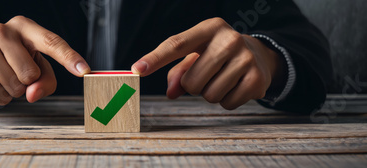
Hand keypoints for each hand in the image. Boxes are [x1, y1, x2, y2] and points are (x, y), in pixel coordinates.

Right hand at [0, 16, 90, 104]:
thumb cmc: (20, 57)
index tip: (84, 70)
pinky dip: (1, 97)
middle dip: (30, 81)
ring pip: (14, 87)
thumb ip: (46, 81)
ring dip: (15, 91)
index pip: (51, 42)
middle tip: (22, 72)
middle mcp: (1, 31)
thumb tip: (31, 94)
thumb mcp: (40, 64)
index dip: (69, 58)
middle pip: (30, 74)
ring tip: (8, 76)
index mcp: (25, 26)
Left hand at [132, 17, 284, 109]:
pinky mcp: (257, 79)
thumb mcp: (196, 54)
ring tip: (222, 79)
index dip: (155, 59)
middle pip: (191, 81)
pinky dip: (227, 101)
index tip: (137, 69)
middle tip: (206, 75)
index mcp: (209, 28)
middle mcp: (229, 39)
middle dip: (193, 86)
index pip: (176, 44)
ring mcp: (245, 58)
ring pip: (209, 95)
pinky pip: (227, 103)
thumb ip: (177, 72)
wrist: (258, 55)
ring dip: (210, 94)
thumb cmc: (217, 54)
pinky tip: (235, 86)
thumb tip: (171, 92)